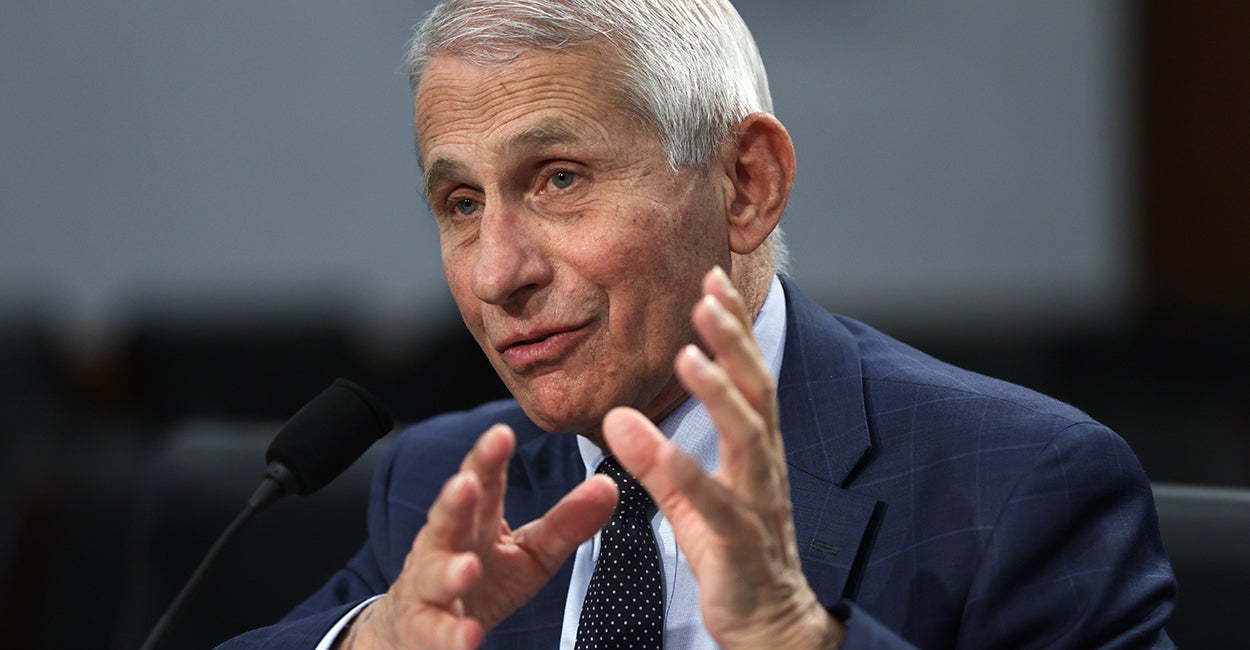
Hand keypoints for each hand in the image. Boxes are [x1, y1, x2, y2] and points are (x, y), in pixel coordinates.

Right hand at [341, 424, 617, 649]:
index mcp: (475, 521)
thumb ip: (567, 523)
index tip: (502, 433)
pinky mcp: (422, 628)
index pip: (482, 484)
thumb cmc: (483, 581)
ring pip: (434, 574)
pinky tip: (469, 636)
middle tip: (465, 482)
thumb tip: (609, 485)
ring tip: (467, 567)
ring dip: (448, 570)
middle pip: (447, 518)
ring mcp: (428, 587)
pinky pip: (435, 632)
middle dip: (455, 499)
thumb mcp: (531, 553)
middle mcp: (445, 547)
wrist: (421, 629)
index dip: (488, 458)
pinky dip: (450, 636)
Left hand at [603, 266, 842, 649]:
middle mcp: (764, 467)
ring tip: (691, 355)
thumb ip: (654, 458)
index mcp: (755, 451)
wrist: (770, 625)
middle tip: (707, 293)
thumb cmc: (733, 554)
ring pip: (747, 438)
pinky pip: (717, 507)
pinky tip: (662, 447)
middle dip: (733, 340)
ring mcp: (758, 504)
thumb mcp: (689, 499)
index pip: (748, 376)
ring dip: (720, 393)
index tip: (712, 279)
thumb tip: (617, 415)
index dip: (733, 328)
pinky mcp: (741, 546)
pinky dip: (689, 474)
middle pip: (756, 391)